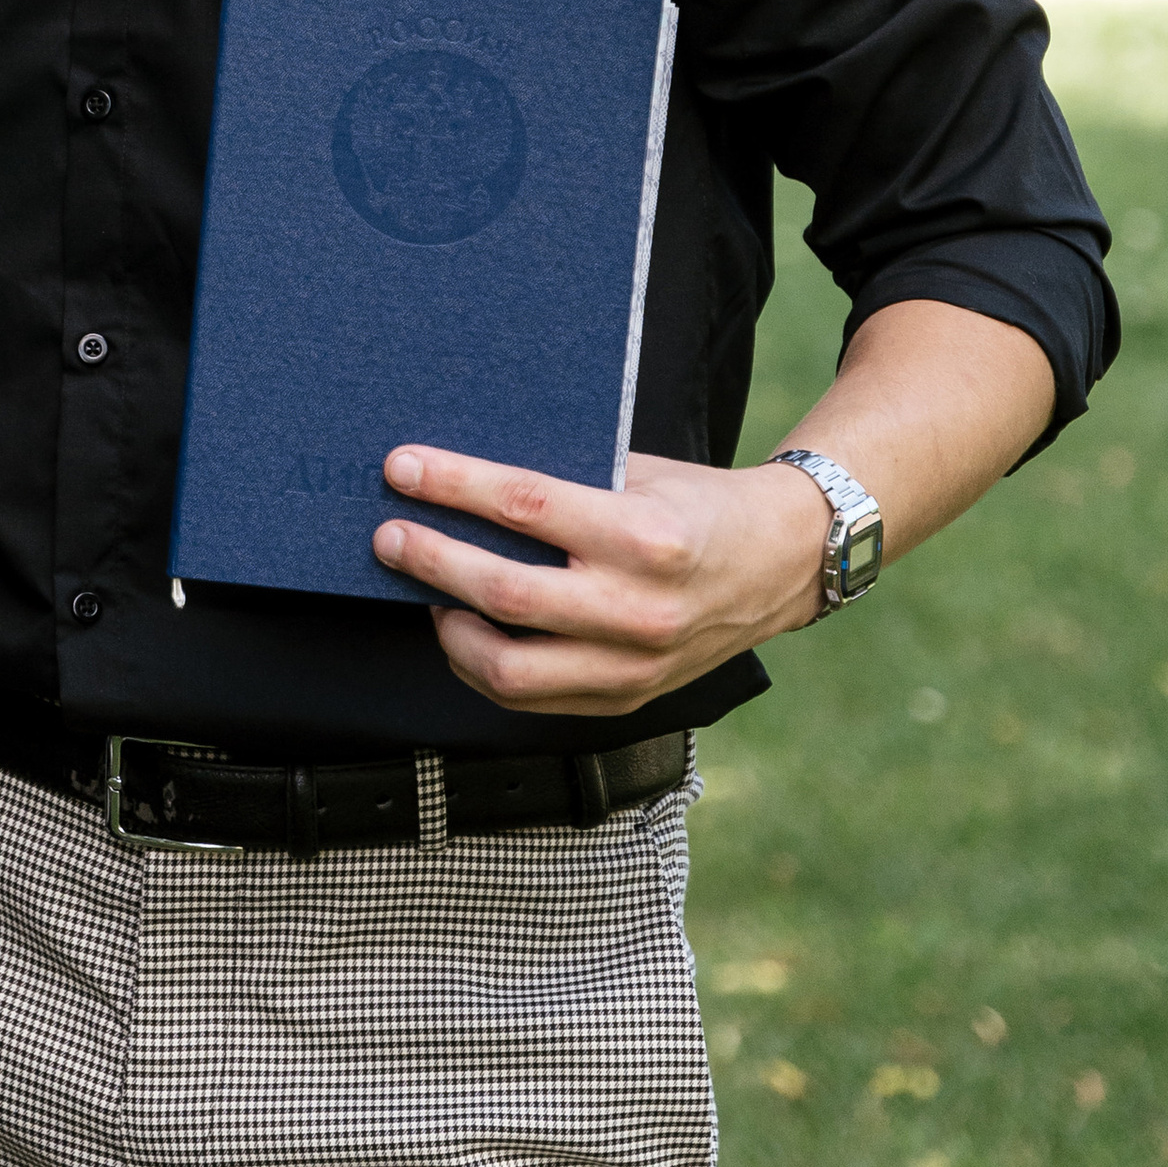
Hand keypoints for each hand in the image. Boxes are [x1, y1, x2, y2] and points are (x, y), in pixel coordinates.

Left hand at [371, 444, 830, 717]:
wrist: (779, 564)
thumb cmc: (696, 506)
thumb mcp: (640, 473)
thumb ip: (564, 482)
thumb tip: (461, 477)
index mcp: (644, 536)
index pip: (526, 505)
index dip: (453, 485)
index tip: (402, 467)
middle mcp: (639, 608)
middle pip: (505, 593)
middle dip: (432, 559)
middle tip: (387, 536)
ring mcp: (633, 665)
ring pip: (508, 668)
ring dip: (449, 628)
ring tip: (424, 591)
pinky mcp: (626, 699)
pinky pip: (531, 698)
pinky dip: (482, 666)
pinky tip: (463, 630)